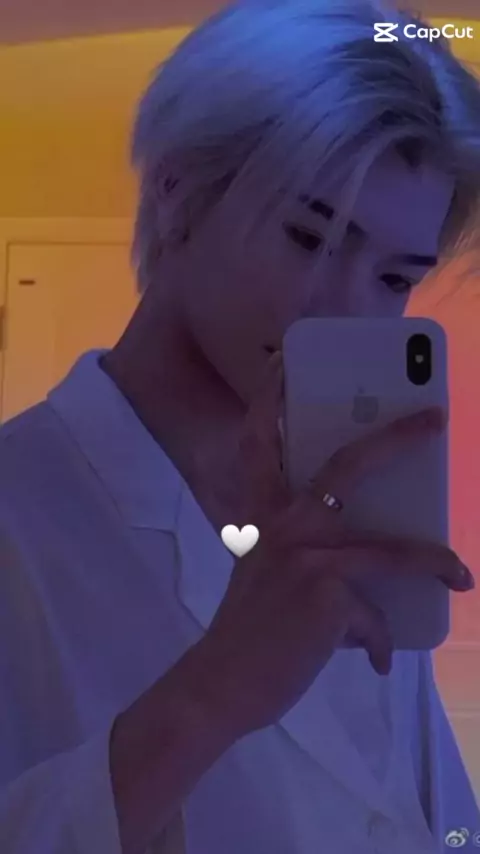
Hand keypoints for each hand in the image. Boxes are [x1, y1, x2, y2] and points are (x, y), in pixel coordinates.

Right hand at [192, 354, 473, 740]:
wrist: (221, 683)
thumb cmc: (248, 630)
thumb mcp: (268, 574)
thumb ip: (306, 554)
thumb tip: (375, 567)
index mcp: (265, 516)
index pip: (262, 442)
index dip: (271, 399)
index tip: (283, 362)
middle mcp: (285, 526)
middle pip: (347, 466)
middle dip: (395, 438)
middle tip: (434, 417)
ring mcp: (307, 557)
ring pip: (391, 551)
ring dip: (435, 562)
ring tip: (462, 577)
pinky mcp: (328, 595)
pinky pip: (377, 616)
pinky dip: (380, 642)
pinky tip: (376, 661)